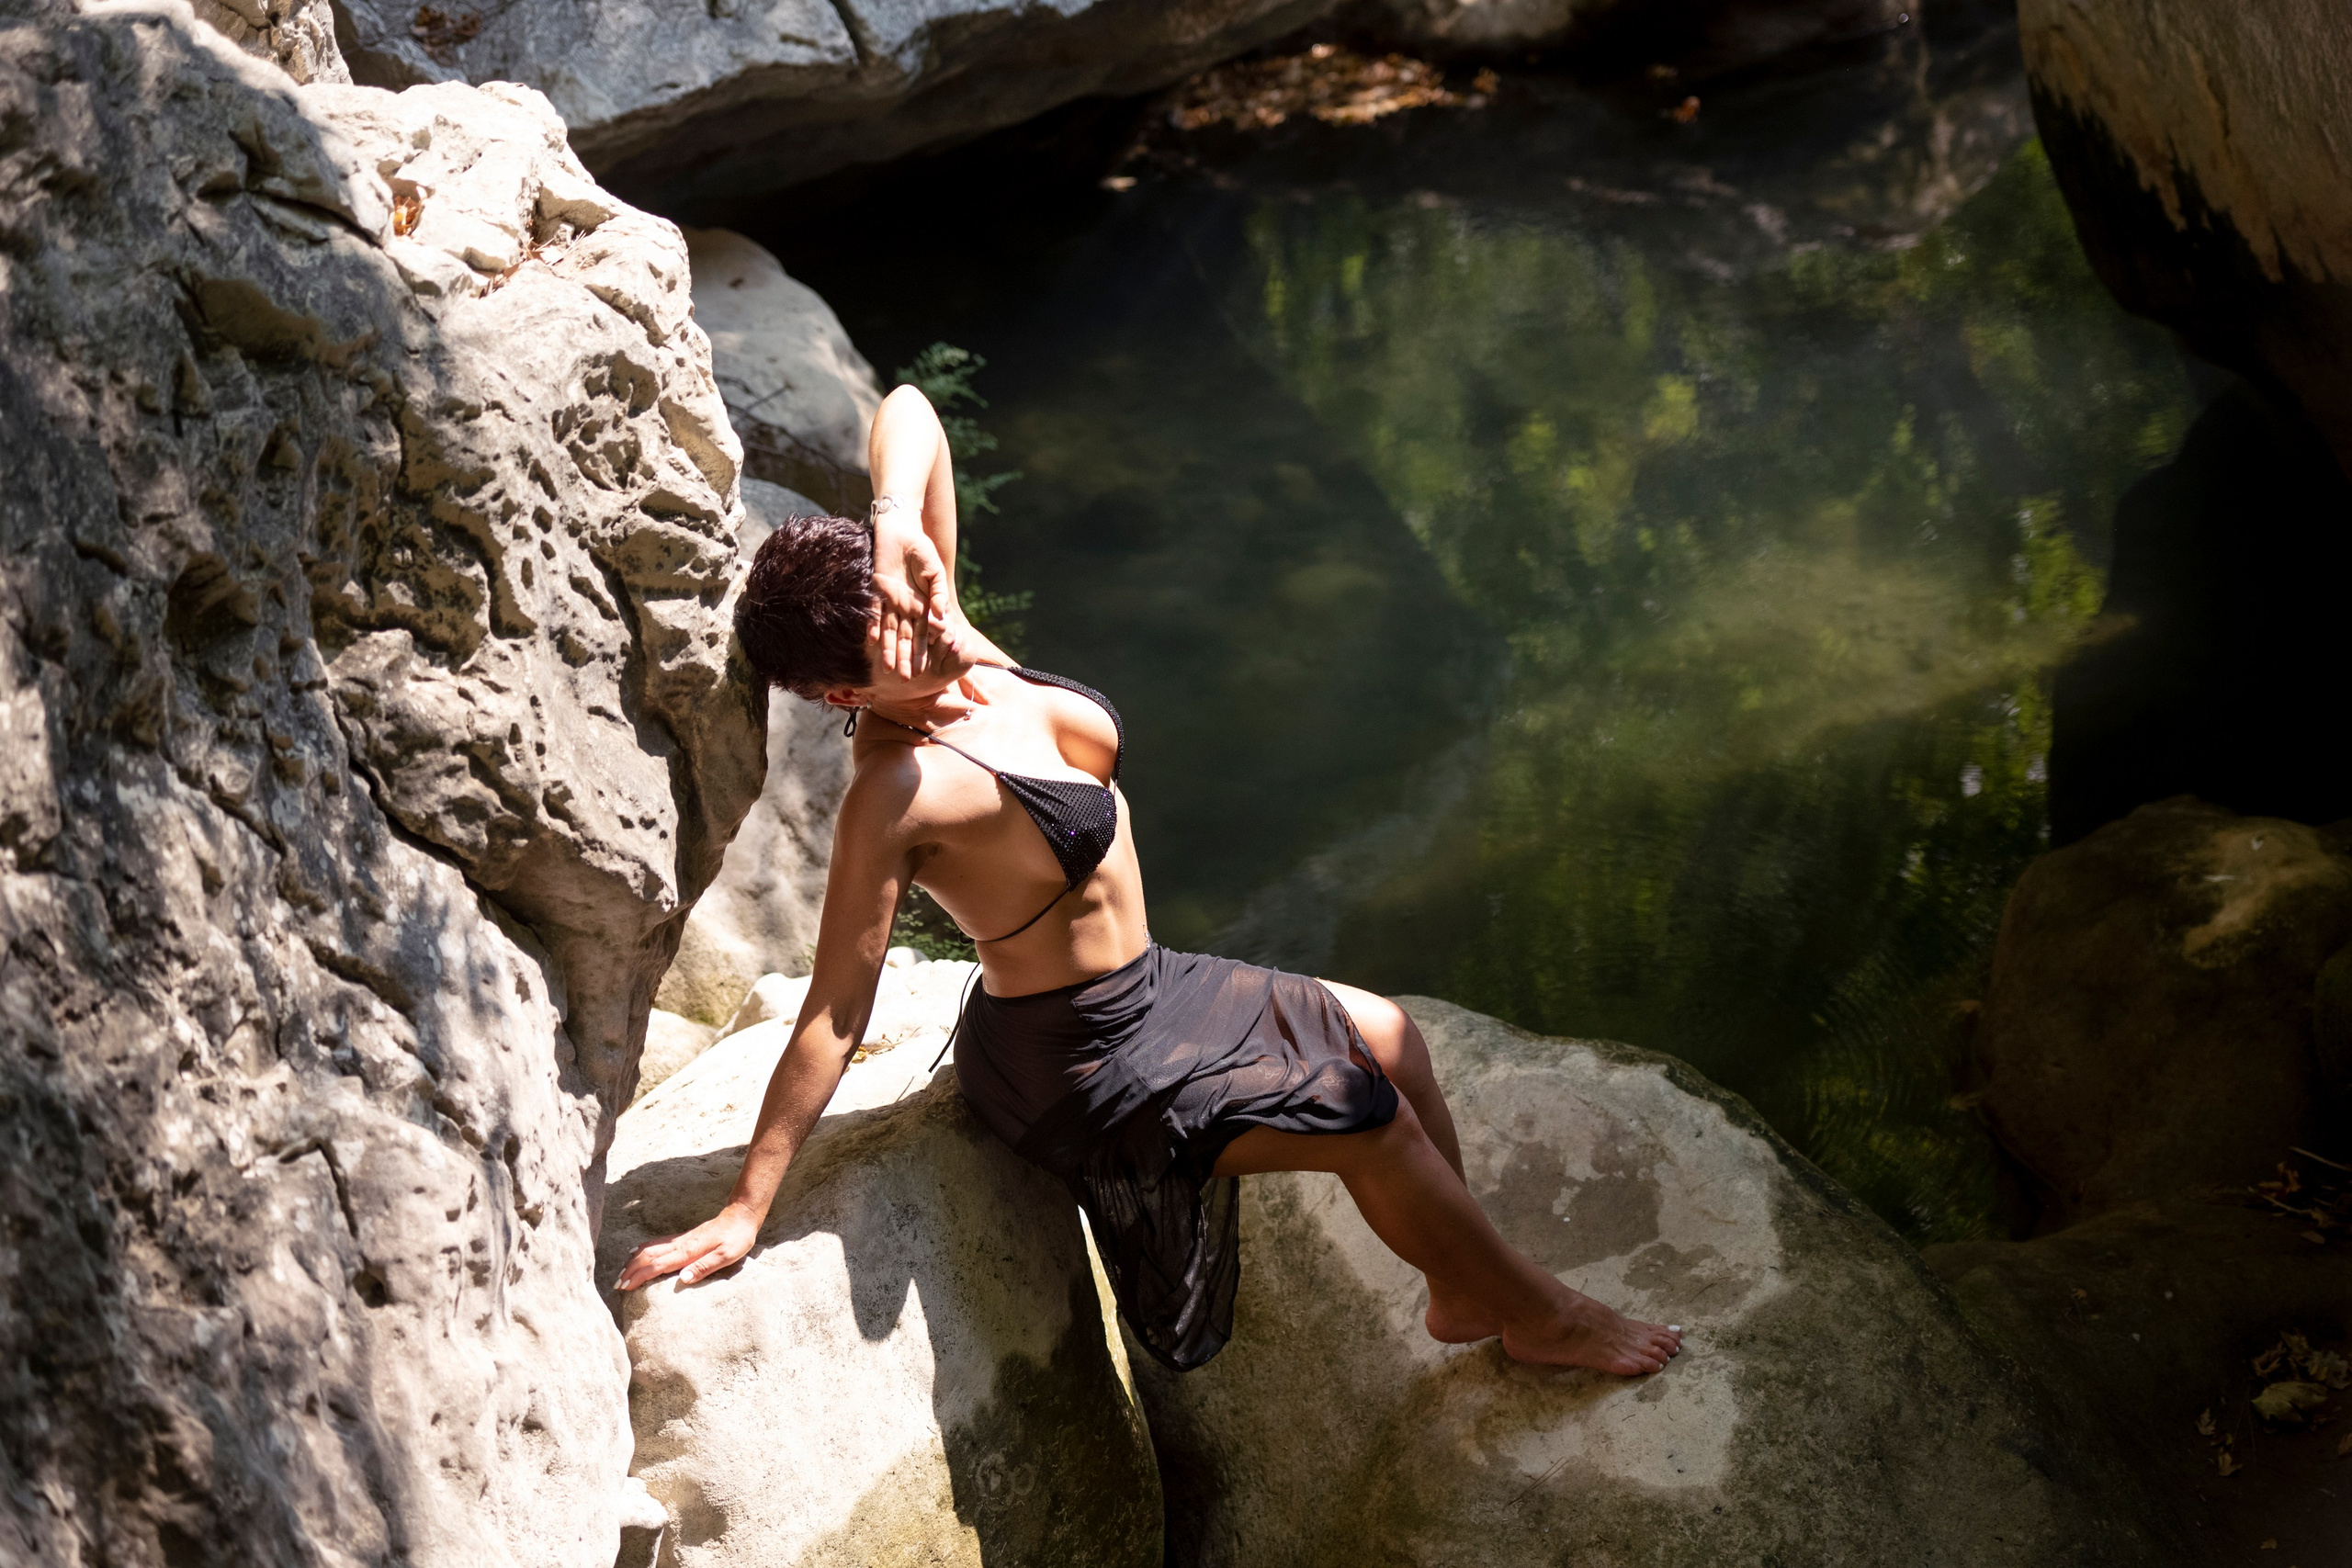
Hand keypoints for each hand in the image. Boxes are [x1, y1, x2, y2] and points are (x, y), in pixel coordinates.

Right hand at [614, 1204, 759, 1290]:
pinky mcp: (683, 1238)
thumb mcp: (726, 1256)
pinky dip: (643, 1249)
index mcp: (688, 1252)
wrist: (740, 1217)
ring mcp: (680, 1240)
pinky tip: (636, 1252)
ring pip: (650, 1249)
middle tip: (617, 1284)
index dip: (639, 1276)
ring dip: (634, 1261)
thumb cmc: (736, 1239)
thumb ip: (704, 1267)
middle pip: (648, 1256)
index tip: (625, 1287)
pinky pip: (657, 1243)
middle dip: (631, 1270)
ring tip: (621, 1272)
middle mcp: (680, 1244)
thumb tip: (682, 1279)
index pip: (657, 1265)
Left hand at [869, 510, 950, 680]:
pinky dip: (873, 625)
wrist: (902, 531)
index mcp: (922, 605)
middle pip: (904, 636)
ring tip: (887, 669)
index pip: (923, 633)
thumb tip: (941, 619)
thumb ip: (938, 595)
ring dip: (887, 648)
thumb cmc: (922, 551)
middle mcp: (904, 607)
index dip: (922, 651)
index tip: (923, 670)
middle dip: (904, 657)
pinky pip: (873, 611)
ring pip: (888, 629)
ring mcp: (889, 600)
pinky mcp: (876, 590)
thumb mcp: (935, 573)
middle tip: (905, 679)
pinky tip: (872, 641)